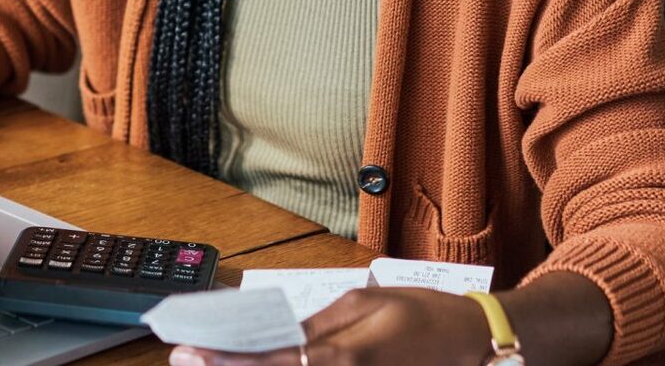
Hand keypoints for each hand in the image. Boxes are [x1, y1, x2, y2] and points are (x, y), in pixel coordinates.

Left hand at [168, 287, 492, 365]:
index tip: (190, 355)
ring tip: (217, 364)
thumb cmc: (423, 315)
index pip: (271, 364)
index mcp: (345, 357)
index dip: (226, 362)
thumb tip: (275, 338)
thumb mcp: (366, 304)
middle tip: (188, 362)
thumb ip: (317, 326)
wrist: (476, 341)